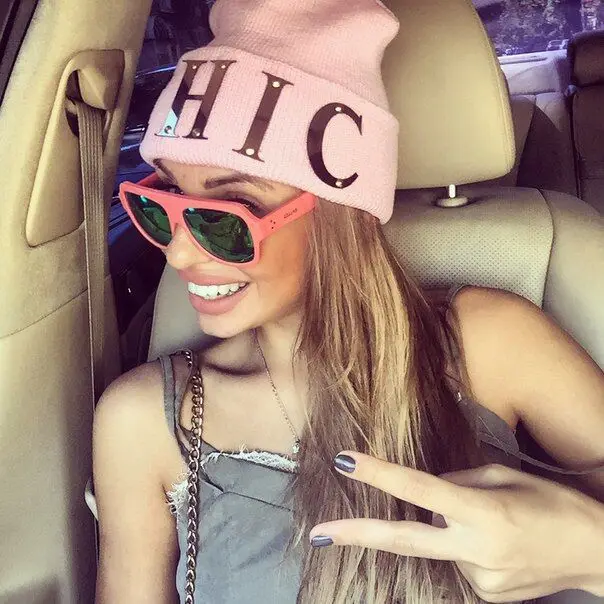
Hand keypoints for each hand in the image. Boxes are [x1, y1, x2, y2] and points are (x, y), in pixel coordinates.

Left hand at [309, 452, 603, 602]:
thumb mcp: (507, 477)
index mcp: (483, 512)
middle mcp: (476, 549)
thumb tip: (426, 491)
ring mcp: (479, 580)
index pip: (420, 489)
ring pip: (441, 544)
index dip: (380, 474)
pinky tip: (497, 544)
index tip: (346, 461)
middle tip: (318, 534)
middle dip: (357, 536)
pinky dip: (465, 547)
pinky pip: (459, 562)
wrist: (597, 555)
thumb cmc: (555, 505)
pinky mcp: (485, 596)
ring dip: (449, 529)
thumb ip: (459, 482)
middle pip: (404, 541)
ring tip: (494, 524)